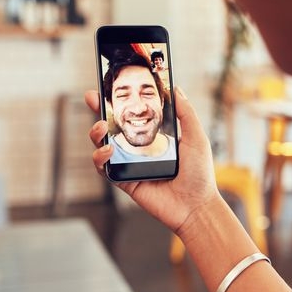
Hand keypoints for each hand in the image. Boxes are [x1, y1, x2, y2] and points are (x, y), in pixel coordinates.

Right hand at [85, 88, 220, 233]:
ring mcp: (130, 165)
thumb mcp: (196, 137)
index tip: (109, 85)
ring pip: (102, 145)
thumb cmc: (199, 174)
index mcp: (155, 136)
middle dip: (98, 110)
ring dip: (96, 133)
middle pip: (113, 126)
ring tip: (101, 127)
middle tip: (92, 97)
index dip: (120, 101)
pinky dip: (100, 158)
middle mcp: (140, 149)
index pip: (133, 114)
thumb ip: (185, 113)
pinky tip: (107, 151)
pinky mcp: (124, 182)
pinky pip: (104, 168)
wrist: (196, 206)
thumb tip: (174, 88)